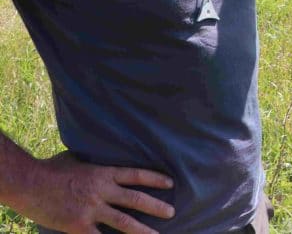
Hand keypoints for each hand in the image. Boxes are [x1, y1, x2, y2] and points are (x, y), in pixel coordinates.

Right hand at [18, 151, 173, 233]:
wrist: (28, 183)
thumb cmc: (50, 169)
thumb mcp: (77, 159)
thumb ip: (94, 162)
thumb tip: (101, 156)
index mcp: (103, 173)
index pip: (136, 175)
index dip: (155, 179)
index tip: (170, 183)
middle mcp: (102, 191)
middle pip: (135, 200)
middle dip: (156, 206)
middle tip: (172, 211)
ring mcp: (91, 209)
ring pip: (124, 222)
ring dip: (142, 230)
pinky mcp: (79, 226)